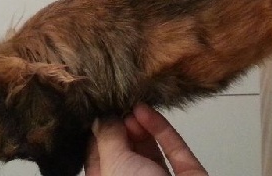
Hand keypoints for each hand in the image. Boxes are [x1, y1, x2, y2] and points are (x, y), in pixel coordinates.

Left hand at [85, 104, 207, 175]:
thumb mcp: (114, 165)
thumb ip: (108, 138)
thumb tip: (103, 119)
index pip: (97, 158)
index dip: (98, 133)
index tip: (99, 108)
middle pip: (125, 152)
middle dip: (122, 127)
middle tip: (119, 105)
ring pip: (149, 149)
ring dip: (140, 126)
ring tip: (133, 108)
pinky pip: (173, 149)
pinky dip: (161, 129)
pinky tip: (146, 111)